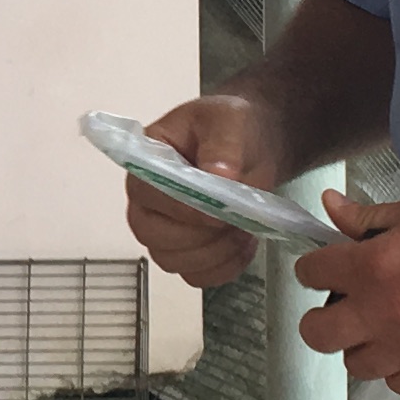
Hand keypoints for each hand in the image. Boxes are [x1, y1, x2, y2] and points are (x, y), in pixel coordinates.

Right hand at [127, 93, 293, 289]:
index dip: (181, 208)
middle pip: (153, 236)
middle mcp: (146, 201)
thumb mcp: (230, 122)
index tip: (219, 210)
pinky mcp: (187, 252)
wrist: (253, 146)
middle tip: (236, 220)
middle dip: (200, 236)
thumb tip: (217, 175)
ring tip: (245, 229)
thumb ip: (223, 146)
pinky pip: (197, 277)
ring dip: (216, 253)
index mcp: (146, 162)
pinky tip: (245, 244)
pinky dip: (224, 268)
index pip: (147, 194)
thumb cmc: (232, 128)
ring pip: (174, 262)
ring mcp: (164, 231)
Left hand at [292, 188, 399, 391]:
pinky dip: (395, 369)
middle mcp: (383, 311)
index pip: (312, 274)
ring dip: (358, 345)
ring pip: (355, 364)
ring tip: (374, 328)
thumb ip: (368, 217)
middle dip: (318, 318)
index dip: (313, 267)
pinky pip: (398, 383)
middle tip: (336, 305)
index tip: (323, 267)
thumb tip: (331, 206)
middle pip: (318, 334)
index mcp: (373, 266)